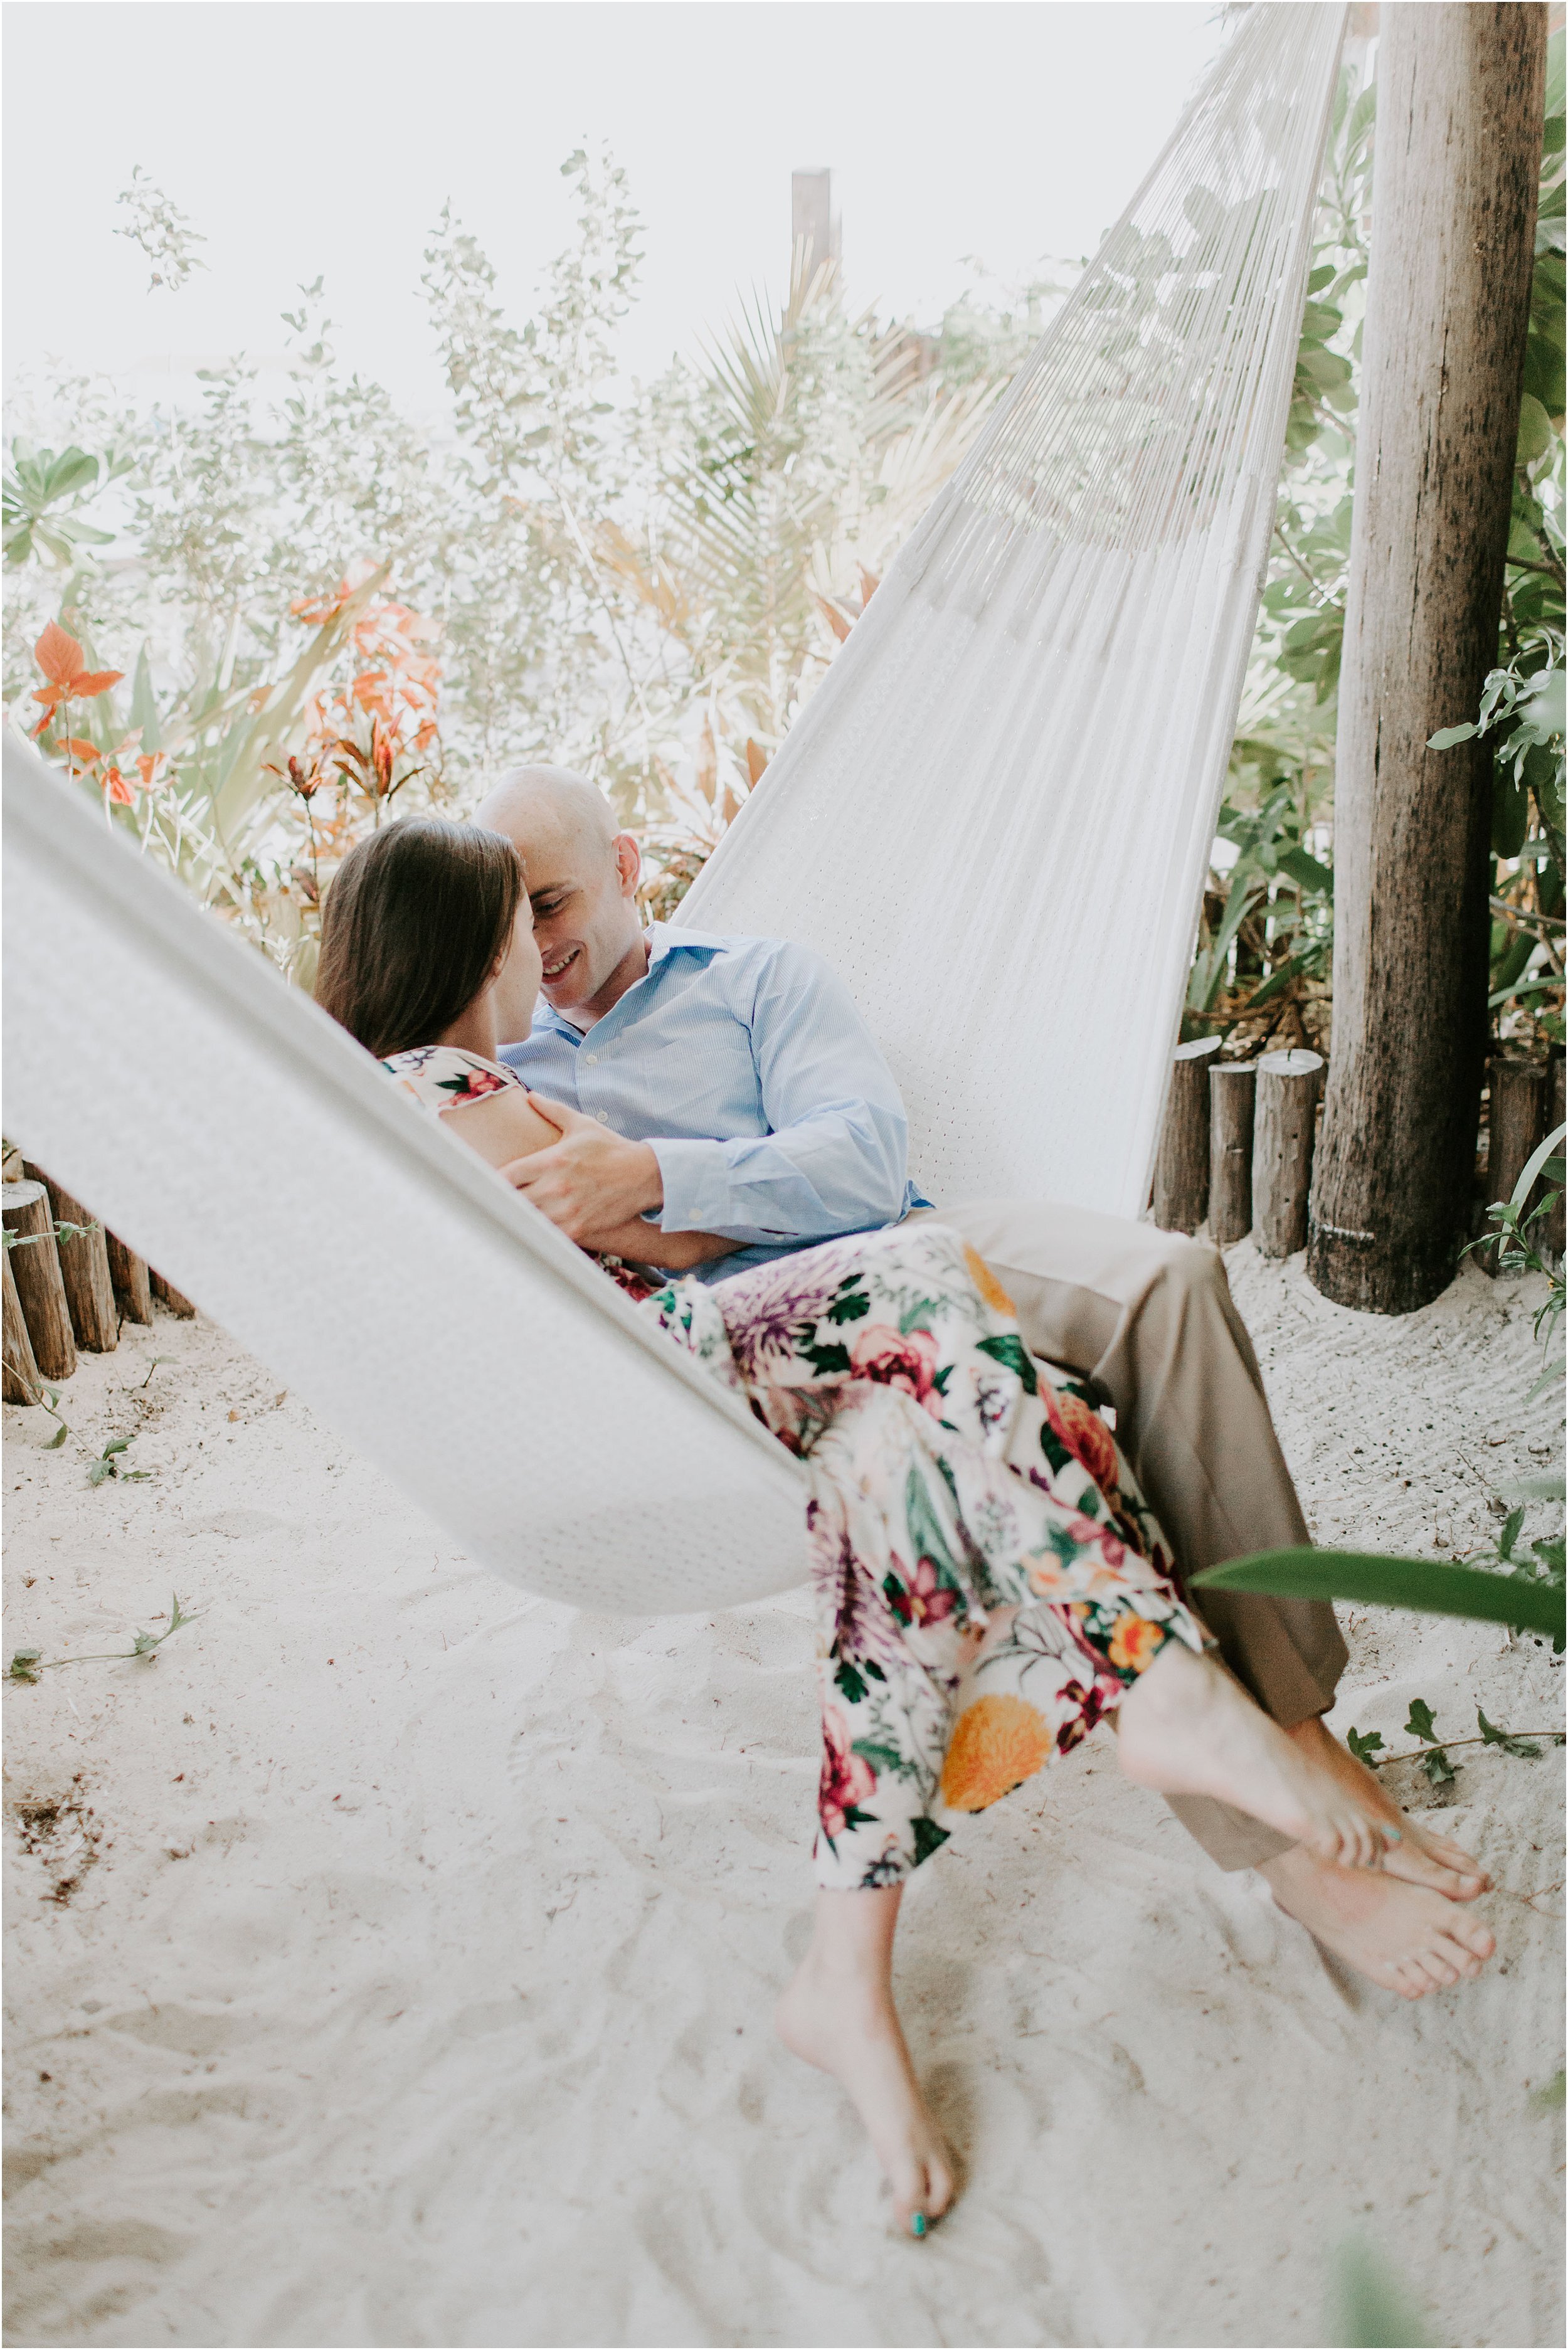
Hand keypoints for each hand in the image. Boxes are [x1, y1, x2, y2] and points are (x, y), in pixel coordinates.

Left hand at [503, 1094, 663, 1242]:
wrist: (644, 1175)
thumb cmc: (610, 1148)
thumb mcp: (582, 1125)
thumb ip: (552, 1110)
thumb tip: (531, 1096)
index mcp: (552, 1160)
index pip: (506, 1175)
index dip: (492, 1181)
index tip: (487, 1182)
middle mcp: (556, 1187)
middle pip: (511, 1201)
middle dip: (502, 1200)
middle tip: (495, 1200)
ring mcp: (566, 1210)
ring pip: (526, 1220)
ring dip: (519, 1217)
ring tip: (513, 1214)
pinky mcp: (577, 1228)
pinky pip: (545, 1236)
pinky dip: (537, 1232)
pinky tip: (536, 1227)